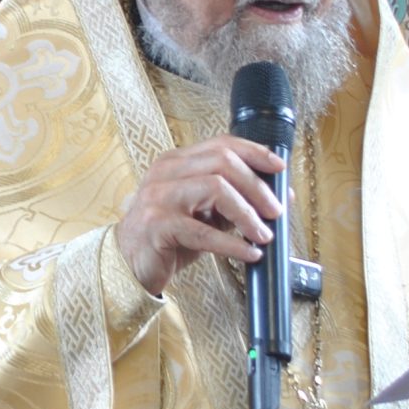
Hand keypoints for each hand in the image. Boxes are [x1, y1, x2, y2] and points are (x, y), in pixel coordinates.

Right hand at [116, 134, 282, 298]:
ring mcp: (159, 197)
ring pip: (216, 189)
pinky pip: (203, 231)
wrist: (129, 264)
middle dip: (257, 187)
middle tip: (276, 211)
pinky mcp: (157, 225)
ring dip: (247, 214)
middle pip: (223, 163)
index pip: (221, 144)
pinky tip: (249, 253)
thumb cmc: (169, 237)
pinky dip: (232, 243)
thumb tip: (280, 196)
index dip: (255, 152)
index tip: (279, 169)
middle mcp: (166, 173)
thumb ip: (234, 201)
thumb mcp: (204, 213)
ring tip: (263, 235)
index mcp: (176, 162)